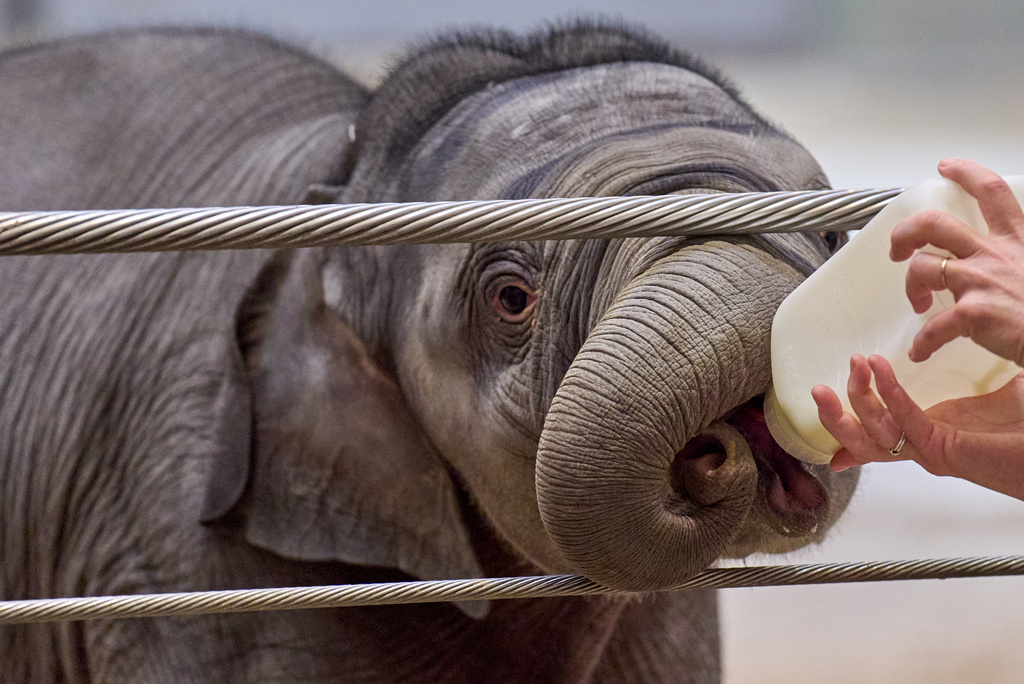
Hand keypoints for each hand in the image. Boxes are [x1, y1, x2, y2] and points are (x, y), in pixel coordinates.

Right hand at [811, 354, 1023, 500]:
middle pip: (861, 440)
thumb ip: (971, 376)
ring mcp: (931, 451)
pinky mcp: (945, 451)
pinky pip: (906, 423)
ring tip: (852, 367)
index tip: (823, 402)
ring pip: (873, 437)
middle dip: (834, 415)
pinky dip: (889, 395)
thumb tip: (966, 343)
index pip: (876, 430)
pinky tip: (880, 370)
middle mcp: (923, 446)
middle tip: (817, 388)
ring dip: (853, 404)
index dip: (845, 421)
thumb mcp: (991, 393)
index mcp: (930, 432)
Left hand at [891, 158, 1023, 364]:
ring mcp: (980, 281)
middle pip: (935, 224)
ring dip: (911, 287)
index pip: (991, 192)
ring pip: (922, 268)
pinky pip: (932, 326)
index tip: (946, 167)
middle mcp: (994, 254)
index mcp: (1016, 240)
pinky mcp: (971, 313)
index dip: (966, 172)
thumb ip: (1018, 254)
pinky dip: (923, 341)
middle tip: (897, 249)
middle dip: (906, 232)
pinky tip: (921, 351)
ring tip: (917, 304)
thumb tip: (1006, 259)